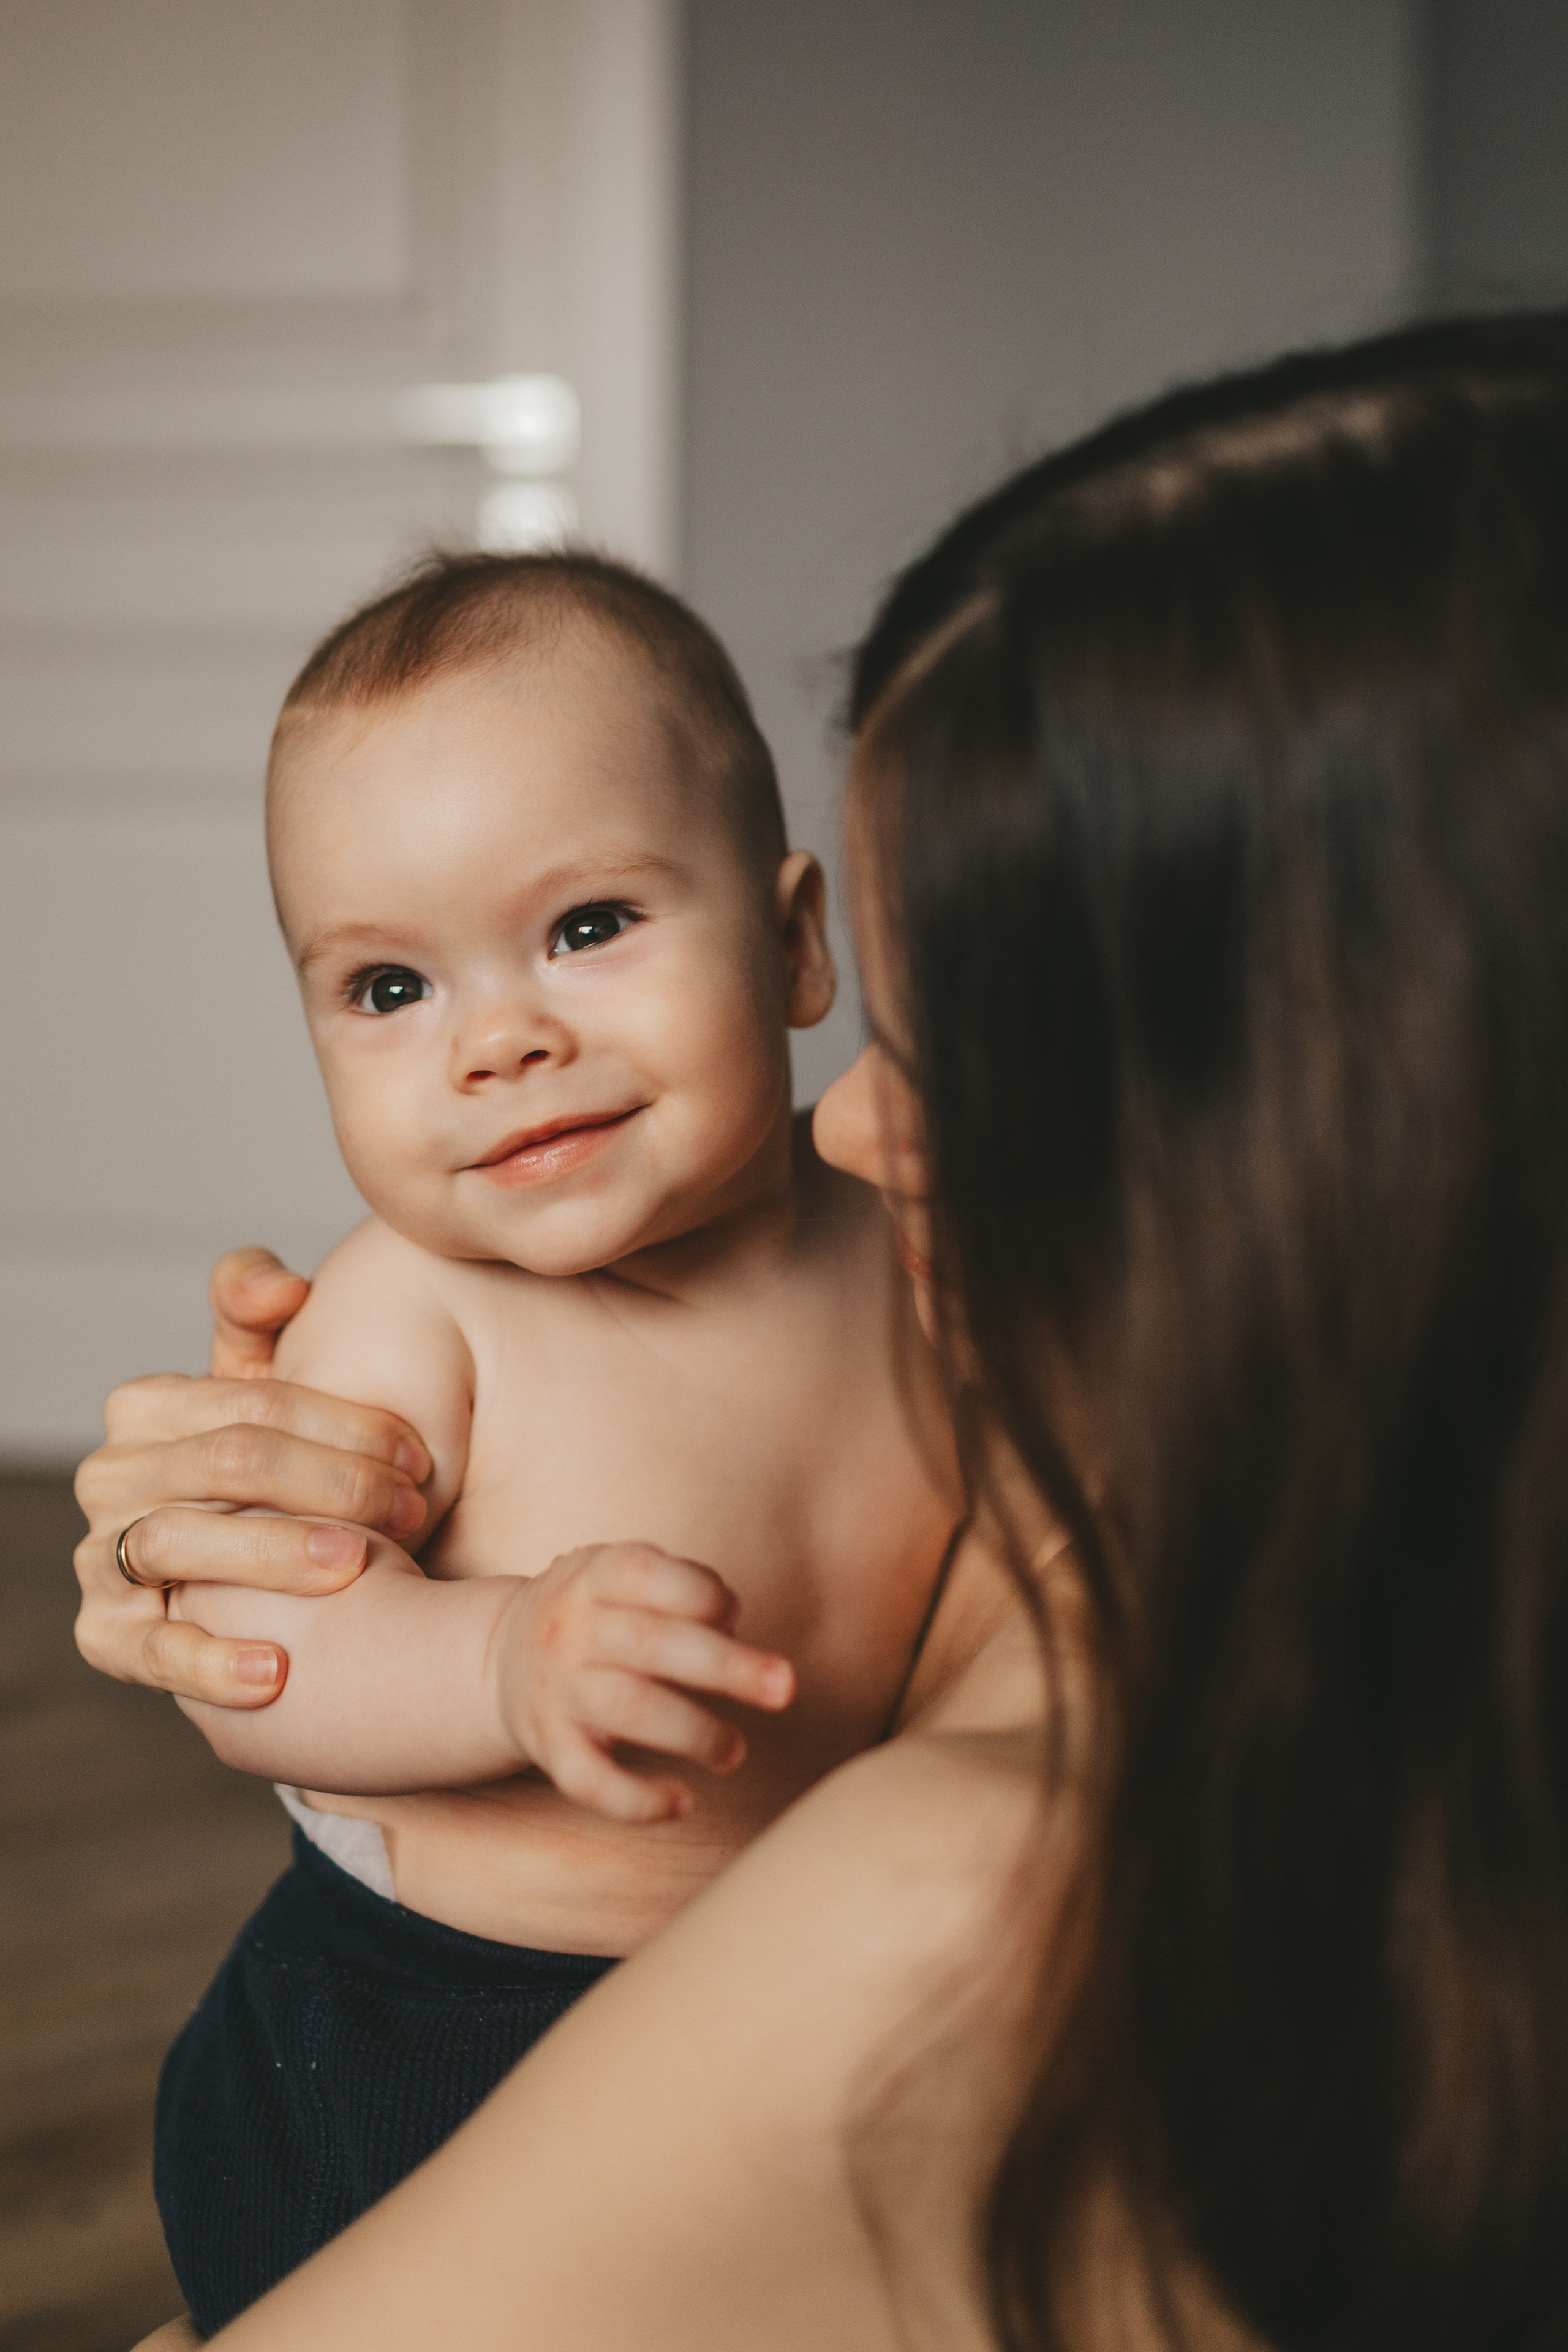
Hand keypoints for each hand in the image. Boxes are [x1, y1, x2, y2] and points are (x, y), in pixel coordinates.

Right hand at [73, 1248, 429, 1709]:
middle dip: (332, 1483)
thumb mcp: (262, 1389)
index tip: (418, 1455)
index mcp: (146, 1407)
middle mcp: (111, 1476)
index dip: (344, 1422)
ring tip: (360, 1567)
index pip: (252, 1400)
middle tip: (413, 1512)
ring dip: (275, 1553)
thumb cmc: (271, 1471)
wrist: (247, 1580)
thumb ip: (255, 1312)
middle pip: (228, 1462)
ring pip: (180, 1540)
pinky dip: (209, 1660)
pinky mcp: (106, 1636)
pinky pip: (148, 1650)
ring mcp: (101, 1556)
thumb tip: (283, 1287)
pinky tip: (276, 1672)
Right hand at [493, 1544, 795, 1824]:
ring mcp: (556, 1690)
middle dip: (727, 1667)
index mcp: (593, 1576)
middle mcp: (570, 1629)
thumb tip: (732, 1625)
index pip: (647, 1574)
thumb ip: (681, 1590)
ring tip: (736, 1751)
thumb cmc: (595, 1615)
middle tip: (785, 1688)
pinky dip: (636, 1800)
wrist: (496, 1662)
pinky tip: (682, 1802)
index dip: (702, 1593)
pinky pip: (588, 1781)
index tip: (732, 1615)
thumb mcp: (622, 1578)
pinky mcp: (548, 1747)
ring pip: (628, 1710)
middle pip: (651, 1643)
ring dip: (694, 1733)